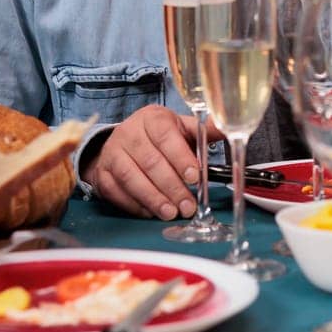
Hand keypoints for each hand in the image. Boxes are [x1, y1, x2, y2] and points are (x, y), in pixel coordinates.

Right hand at [83, 105, 218, 219]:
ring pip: (132, 177)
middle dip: (172, 187)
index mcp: (151, 118)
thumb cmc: (157, 138)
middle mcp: (129, 133)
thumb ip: (203, 131)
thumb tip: (229, 128)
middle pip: (150, 161)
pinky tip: (151, 212)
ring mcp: (112, 153)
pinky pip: (117, 191)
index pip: (165, 136)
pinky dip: (135, 205)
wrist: (121, 142)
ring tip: (171, 213)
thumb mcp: (180, 128)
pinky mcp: (101, 173)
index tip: (195, 177)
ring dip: (153, 198)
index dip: (181, 157)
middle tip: (188, 206)